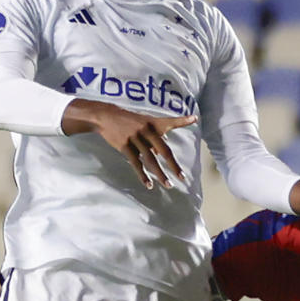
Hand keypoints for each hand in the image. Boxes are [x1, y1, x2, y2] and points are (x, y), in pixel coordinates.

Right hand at [66, 100, 197, 188]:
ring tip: (168, 185)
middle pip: (164, 150)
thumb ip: (154, 135)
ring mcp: (135, 138)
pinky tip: (149, 184)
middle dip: (174, 165)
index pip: (170, 122)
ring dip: (160, 174)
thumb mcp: (143, 121)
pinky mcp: (124, 145)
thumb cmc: (128, 120)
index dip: (182, 120)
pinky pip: (136, 163)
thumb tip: (161, 152)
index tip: (194, 119)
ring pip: (150, 160)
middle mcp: (146, 130)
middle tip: (182, 177)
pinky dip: (142, 175)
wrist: (105, 116)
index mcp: (152, 122)